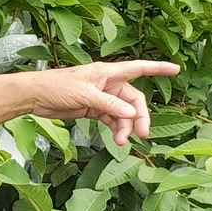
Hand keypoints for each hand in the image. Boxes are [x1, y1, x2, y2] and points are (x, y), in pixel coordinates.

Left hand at [21, 60, 179, 145]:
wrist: (35, 96)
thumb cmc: (57, 87)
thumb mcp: (85, 95)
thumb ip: (109, 105)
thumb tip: (132, 113)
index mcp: (107, 73)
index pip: (138, 68)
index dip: (157, 68)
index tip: (176, 69)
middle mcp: (107, 84)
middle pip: (133, 99)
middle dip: (140, 116)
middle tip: (142, 134)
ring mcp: (102, 97)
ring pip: (123, 113)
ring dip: (125, 127)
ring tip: (121, 141)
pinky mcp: (94, 109)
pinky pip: (112, 119)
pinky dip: (116, 128)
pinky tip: (117, 138)